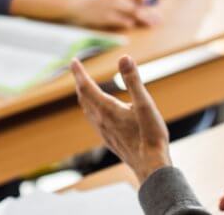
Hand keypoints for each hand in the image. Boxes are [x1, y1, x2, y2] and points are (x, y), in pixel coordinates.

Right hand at [66, 0, 161, 29]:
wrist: (77, 6)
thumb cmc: (94, 5)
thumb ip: (123, 2)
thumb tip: (138, 9)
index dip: (147, 3)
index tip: (156, 9)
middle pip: (138, 7)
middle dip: (149, 14)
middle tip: (159, 21)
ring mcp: (111, 8)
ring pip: (132, 13)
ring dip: (143, 19)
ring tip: (152, 24)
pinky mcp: (106, 17)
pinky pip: (120, 19)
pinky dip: (127, 22)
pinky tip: (132, 25)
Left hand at [72, 55, 170, 182]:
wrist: (150, 166)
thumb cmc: (150, 135)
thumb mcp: (145, 103)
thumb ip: (133, 80)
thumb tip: (124, 58)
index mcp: (107, 109)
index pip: (87, 86)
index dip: (79, 72)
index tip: (73, 61)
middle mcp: (101, 121)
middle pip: (84, 97)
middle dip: (80, 82)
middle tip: (77, 70)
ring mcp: (104, 132)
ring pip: (87, 110)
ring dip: (84, 95)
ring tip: (84, 87)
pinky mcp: (109, 140)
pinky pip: (93, 120)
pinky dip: (91, 108)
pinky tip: (98, 112)